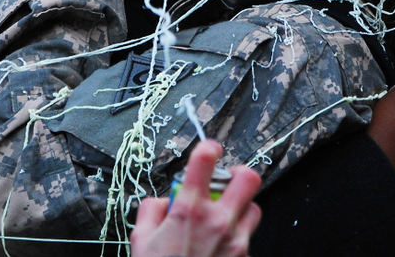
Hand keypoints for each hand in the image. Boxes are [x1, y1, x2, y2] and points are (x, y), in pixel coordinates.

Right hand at [130, 141, 261, 256]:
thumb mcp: (140, 241)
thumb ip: (151, 211)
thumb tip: (164, 200)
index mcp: (189, 211)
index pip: (205, 160)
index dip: (209, 147)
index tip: (210, 149)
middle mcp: (217, 221)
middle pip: (249, 178)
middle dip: (240, 175)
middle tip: (229, 181)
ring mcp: (235, 241)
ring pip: (254, 208)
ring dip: (242, 209)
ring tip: (225, 218)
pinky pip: (249, 238)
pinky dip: (238, 237)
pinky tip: (221, 248)